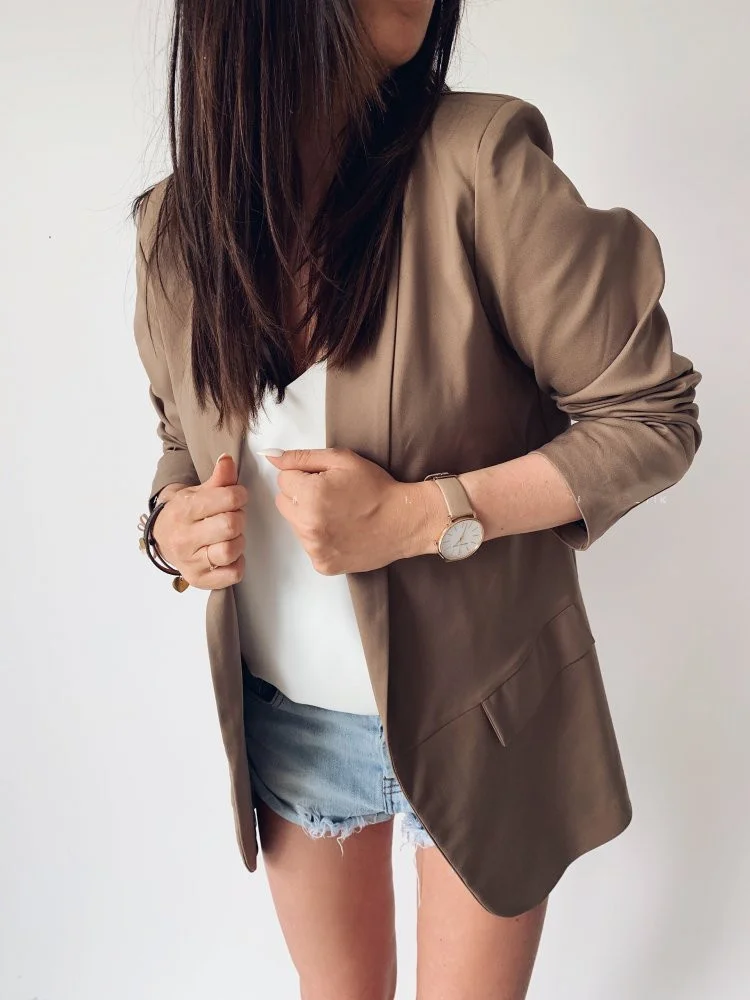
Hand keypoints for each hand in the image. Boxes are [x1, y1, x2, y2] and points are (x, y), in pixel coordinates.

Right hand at [151, 454, 247, 589]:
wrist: (162, 537)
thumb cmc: (185, 513)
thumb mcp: (198, 491)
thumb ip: (219, 478)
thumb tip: (228, 460)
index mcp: (184, 510)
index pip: (228, 499)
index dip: (240, 495)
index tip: (237, 497)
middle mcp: (184, 537)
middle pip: (230, 525)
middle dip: (239, 518)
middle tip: (233, 517)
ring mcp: (190, 562)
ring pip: (230, 551)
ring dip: (238, 542)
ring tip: (230, 536)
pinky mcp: (199, 580)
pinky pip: (232, 574)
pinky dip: (237, 564)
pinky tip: (229, 555)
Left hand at [262, 447, 436, 573]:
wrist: (404, 522)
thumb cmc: (377, 488)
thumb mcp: (342, 460)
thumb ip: (302, 457)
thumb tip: (270, 457)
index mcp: (310, 494)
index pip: (283, 479)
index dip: (304, 475)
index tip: (326, 480)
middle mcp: (308, 524)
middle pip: (283, 502)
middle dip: (301, 495)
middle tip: (331, 496)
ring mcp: (314, 548)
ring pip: (294, 524)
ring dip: (308, 517)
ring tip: (338, 514)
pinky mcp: (322, 564)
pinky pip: (308, 546)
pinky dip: (319, 538)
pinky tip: (341, 531)